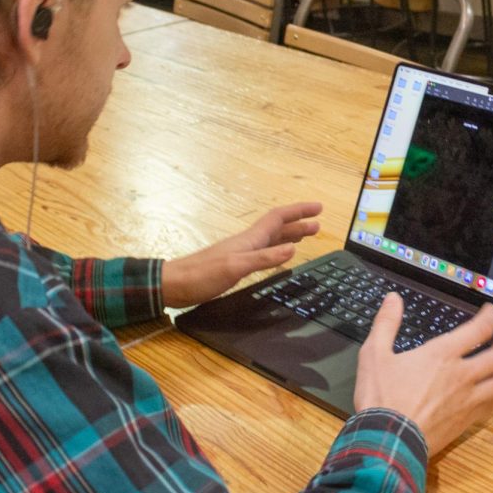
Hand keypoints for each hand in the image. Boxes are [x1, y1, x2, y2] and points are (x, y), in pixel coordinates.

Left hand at [161, 202, 321, 307]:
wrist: (174, 284)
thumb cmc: (202, 275)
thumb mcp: (236, 267)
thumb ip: (264, 258)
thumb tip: (293, 248)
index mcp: (250, 239)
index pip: (279, 218)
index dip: (299, 211)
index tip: (318, 208)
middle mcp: (248, 242)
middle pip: (278, 227)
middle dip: (299, 223)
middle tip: (318, 224)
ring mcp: (241, 252)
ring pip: (271, 239)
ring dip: (290, 235)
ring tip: (305, 235)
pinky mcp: (235, 265)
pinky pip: (264, 251)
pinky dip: (277, 250)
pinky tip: (278, 257)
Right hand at [354, 293, 492, 455]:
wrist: (388, 441)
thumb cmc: (381, 398)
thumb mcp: (374, 354)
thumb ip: (386, 323)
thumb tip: (393, 299)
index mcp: (442, 355)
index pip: (478, 329)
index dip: (490, 317)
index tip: (492, 312)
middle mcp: (462, 375)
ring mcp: (468, 399)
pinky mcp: (467, 420)